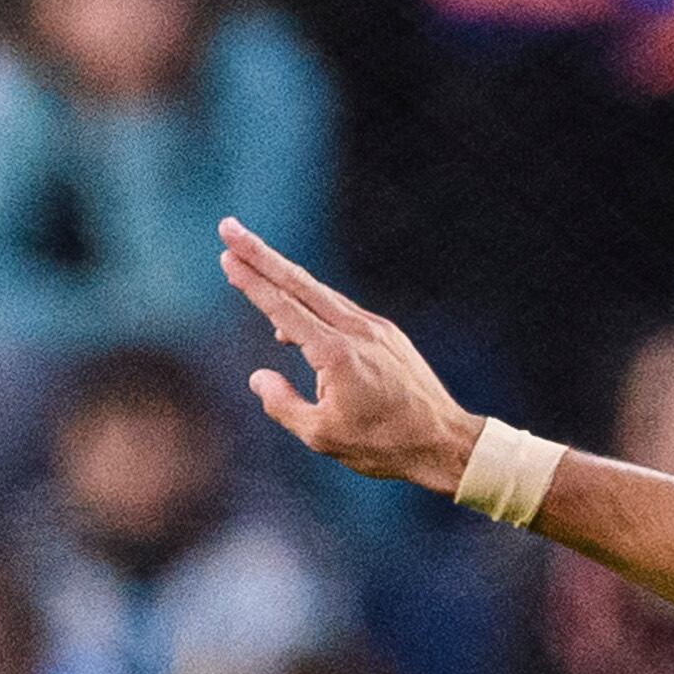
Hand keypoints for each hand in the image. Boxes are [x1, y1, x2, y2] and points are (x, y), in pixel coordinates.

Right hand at [220, 219, 481, 493]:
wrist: (446, 443)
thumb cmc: (385, 445)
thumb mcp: (323, 437)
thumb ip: (284, 405)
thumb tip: (258, 378)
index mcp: (336, 354)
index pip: (283, 308)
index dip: (252, 281)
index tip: (226, 255)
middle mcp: (356, 331)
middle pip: (299, 283)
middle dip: (260, 254)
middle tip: (229, 228)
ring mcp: (375, 329)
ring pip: (321, 293)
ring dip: (284, 275)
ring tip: (251, 260)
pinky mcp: (388, 334)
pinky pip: (340, 310)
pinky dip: (312, 304)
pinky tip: (292, 319)